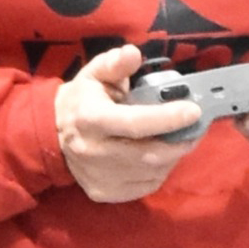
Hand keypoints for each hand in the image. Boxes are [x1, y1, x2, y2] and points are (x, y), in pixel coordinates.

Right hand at [54, 40, 201, 204]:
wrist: (53, 134)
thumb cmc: (83, 99)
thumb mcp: (95, 73)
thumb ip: (116, 63)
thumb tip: (134, 54)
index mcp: (90, 119)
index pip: (135, 123)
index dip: (167, 119)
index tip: (193, 111)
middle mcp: (93, 152)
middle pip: (147, 154)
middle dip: (179, 143)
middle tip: (195, 129)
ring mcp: (98, 177)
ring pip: (150, 173)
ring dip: (172, 157)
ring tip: (179, 140)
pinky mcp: (103, 192)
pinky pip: (144, 186)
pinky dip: (160, 172)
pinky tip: (161, 157)